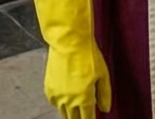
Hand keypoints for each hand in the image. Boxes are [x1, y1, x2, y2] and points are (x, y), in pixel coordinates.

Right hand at [29, 0, 111, 118]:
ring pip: (63, 112)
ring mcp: (56, 96)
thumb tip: (106, 109)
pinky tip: (67, 98)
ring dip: (70, 113)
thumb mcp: (103, 74)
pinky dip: (61, 103)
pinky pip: (55, 103)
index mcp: (83, 98)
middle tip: (85, 115)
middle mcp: (68, 101)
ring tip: (78, 109)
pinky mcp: (48, 89)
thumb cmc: (89, 56)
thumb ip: (104, 94)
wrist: (69, 43)